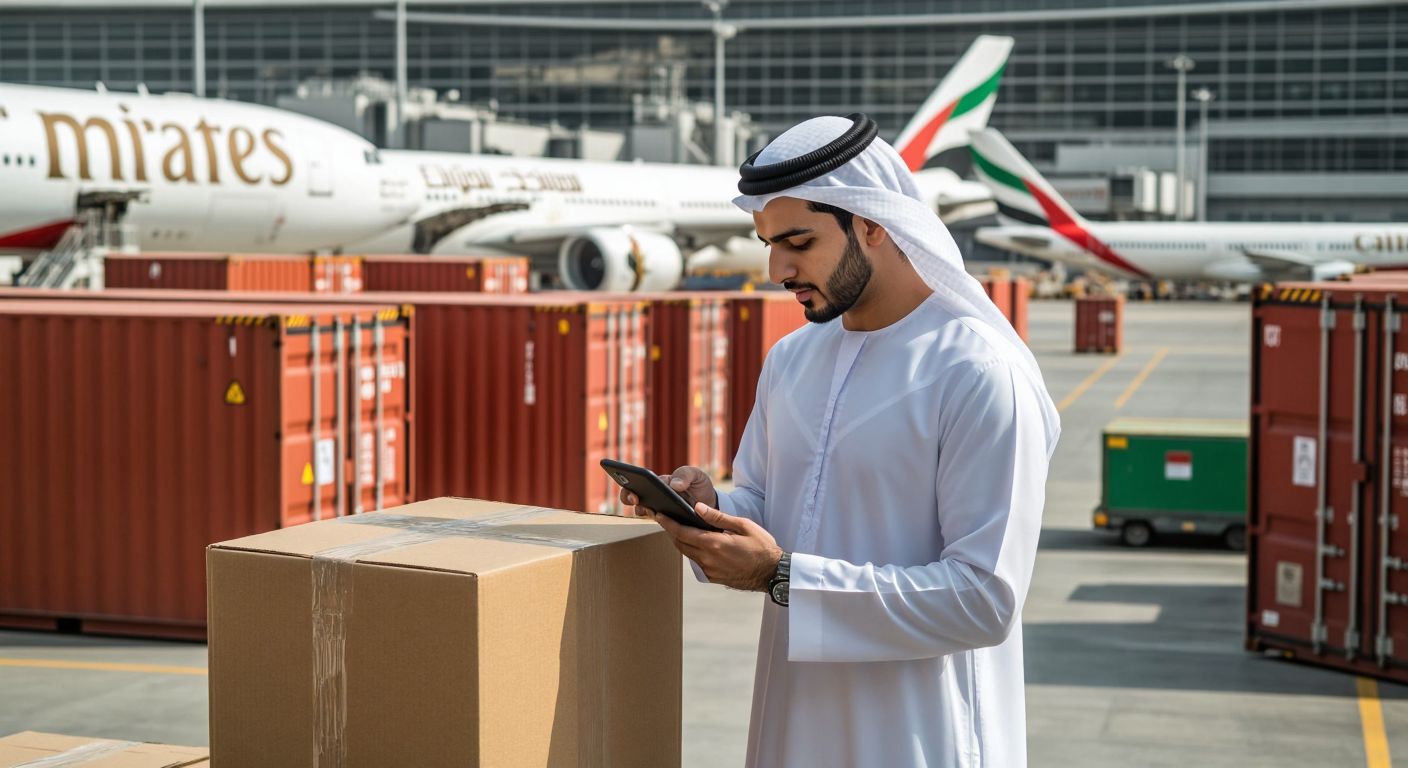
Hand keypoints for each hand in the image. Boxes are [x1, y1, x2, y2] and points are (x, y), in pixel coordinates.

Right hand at [619, 465, 717, 514]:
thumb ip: (685, 475)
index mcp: (658, 482)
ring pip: (644, 512)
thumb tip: (674, 485)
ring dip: (643, 512)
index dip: (630, 487)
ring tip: (651, 511)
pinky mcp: (668, 522)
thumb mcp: (695, 474)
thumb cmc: (699, 485)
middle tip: (636, 500)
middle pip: (632, 497)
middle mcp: (654, 496)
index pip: (637, 482)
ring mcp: (659, 510)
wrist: (711, 504)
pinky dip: (660, 523)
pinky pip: (659, 523)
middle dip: (629, 497)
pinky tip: (668, 521)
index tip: (634, 491)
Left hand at [648, 502, 781, 591]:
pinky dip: (694, 552)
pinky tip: (699, 544)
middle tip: (667, 520)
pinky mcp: (714, 578)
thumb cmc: (762, 546)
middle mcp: (708, 559)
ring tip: (681, 529)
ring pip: (688, 554)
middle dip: (671, 532)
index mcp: (714, 544)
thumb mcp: (743, 525)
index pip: (682, 533)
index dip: (668, 523)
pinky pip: (698, 563)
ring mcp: (710, 571)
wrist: (773, 572)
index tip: (659, 515)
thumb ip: (718, 517)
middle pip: (680, 544)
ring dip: (682, 542)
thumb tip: (697, 507)